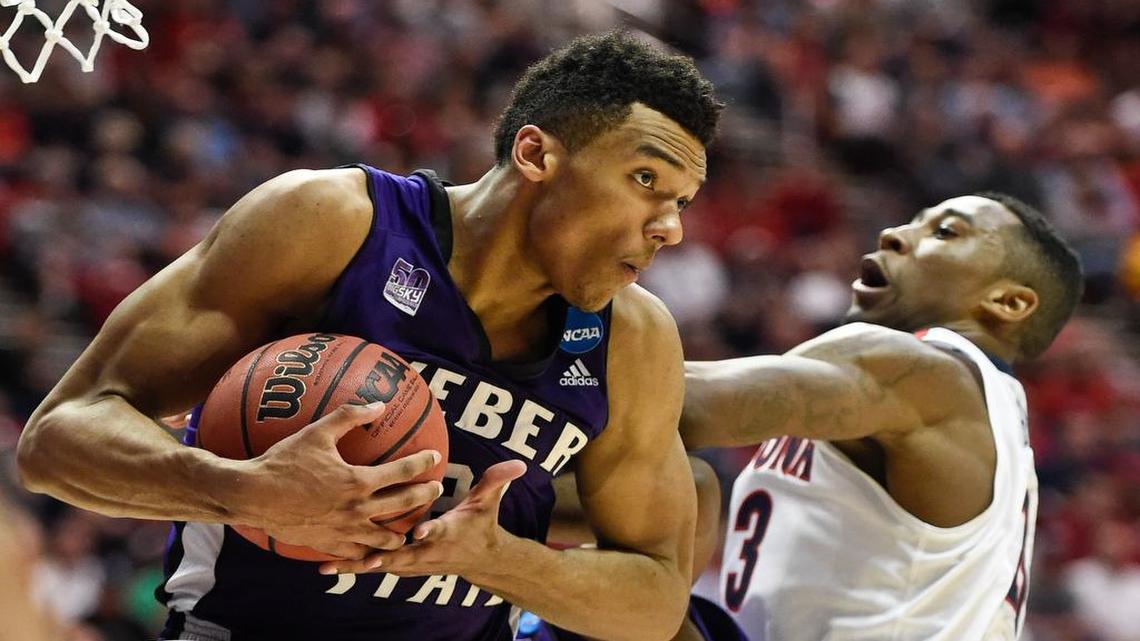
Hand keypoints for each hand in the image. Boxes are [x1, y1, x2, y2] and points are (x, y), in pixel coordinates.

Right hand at [233, 402, 443, 559]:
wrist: (252, 495)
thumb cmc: (284, 461)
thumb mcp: (317, 432)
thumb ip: (350, 416)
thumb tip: (379, 404)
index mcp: (358, 481)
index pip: (403, 472)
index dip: (423, 463)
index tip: (435, 457)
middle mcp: (357, 510)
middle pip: (404, 505)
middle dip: (425, 496)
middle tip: (436, 489)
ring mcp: (344, 531)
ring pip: (385, 540)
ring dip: (401, 533)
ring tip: (409, 528)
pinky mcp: (328, 545)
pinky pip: (357, 554)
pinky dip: (370, 554)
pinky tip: (373, 551)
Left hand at [318, 459, 527, 575]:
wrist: (479, 559)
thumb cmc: (480, 525)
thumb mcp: (489, 502)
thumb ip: (497, 480)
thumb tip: (518, 464)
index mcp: (446, 533)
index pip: (438, 531)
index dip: (430, 531)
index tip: (419, 531)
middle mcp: (425, 552)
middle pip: (399, 555)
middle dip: (377, 557)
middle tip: (354, 556)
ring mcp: (411, 561)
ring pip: (381, 565)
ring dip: (356, 565)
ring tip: (328, 566)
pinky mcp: (401, 565)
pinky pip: (374, 565)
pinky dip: (353, 565)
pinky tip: (327, 563)